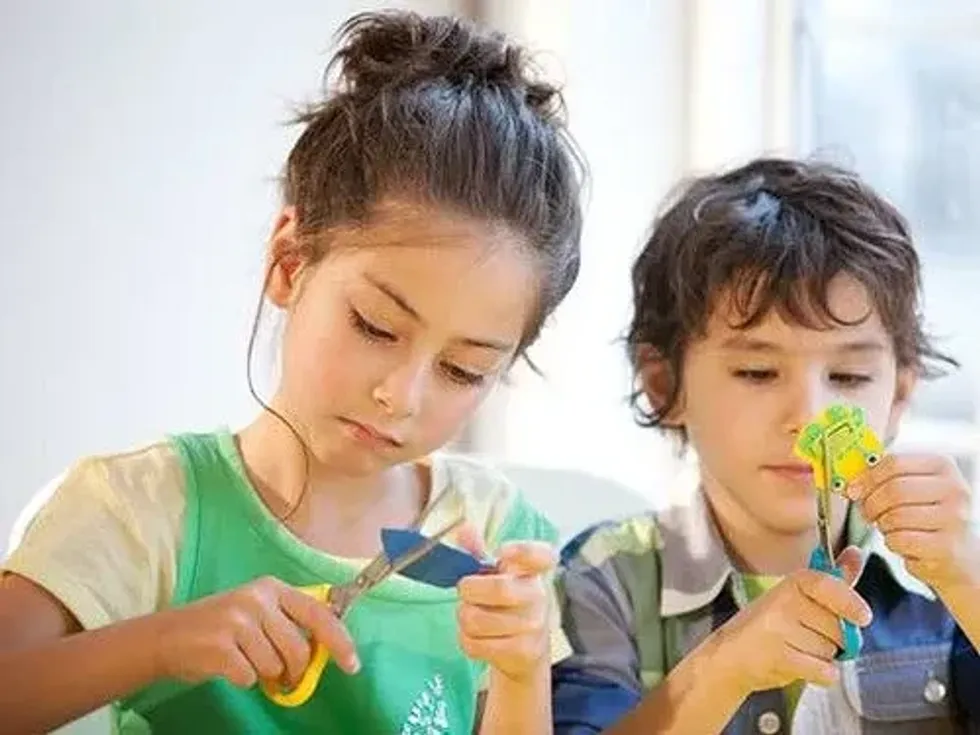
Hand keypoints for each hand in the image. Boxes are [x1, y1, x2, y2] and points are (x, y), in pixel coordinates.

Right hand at [151, 576, 357, 688]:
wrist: (165, 636)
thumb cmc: (219, 626)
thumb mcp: (256, 611)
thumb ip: (288, 623)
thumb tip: (326, 648)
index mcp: (272, 588)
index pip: (318, 614)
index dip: (339, 641)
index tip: (352, 664)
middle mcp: (257, 599)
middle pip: (299, 650)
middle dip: (294, 670)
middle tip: (280, 675)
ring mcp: (238, 621)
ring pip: (275, 667)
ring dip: (264, 674)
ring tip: (244, 660)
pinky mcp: (221, 647)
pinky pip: (250, 678)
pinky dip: (242, 679)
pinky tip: (227, 666)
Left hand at [455, 526, 555, 681]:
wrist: (524, 652)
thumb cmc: (505, 606)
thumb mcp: (495, 576)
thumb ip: (478, 552)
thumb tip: (464, 529)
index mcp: (531, 571)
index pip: (541, 555)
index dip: (523, 551)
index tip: (502, 552)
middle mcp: (538, 596)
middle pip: (499, 589)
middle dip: (469, 590)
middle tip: (466, 593)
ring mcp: (533, 626)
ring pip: (477, 619)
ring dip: (464, 618)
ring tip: (474, 617)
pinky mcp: (523, 652)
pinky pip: (474, 644)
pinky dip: (466, 640)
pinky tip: (479, 638)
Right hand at [714, 547, 871, 693]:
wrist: (731, 655)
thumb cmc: (768, 625)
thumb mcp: (797, 595)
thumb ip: (833, 579)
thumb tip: (857, 553)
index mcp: (792, 583)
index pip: (828, 585)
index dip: (850, 602)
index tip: (863, 616)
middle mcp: (783, 602)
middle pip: (839, 627)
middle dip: (834, 639)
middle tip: (809, 635)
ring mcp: (779, 630)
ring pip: (831, 651)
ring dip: (823, 657)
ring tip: (797, 649)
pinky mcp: (779, 658)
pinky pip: (824, 671)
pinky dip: (821, 675)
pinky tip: (801, 665)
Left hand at [847, 453, 978, 592]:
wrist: (958, 553)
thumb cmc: (927, 516)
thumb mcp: (912, 488)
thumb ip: (884, 478)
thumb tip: (851, 482)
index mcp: (943, 466)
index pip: (894, 462)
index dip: (867, 477)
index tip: (853, 489)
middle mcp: (954, 489)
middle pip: (894, 489)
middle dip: (872, 504)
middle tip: (868, 513)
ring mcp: (954, 519)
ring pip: (895, 516)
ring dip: (883, 525)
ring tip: (891, 527)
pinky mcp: (947, 546)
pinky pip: (900, 540)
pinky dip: (892, 543)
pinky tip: (903, 542)